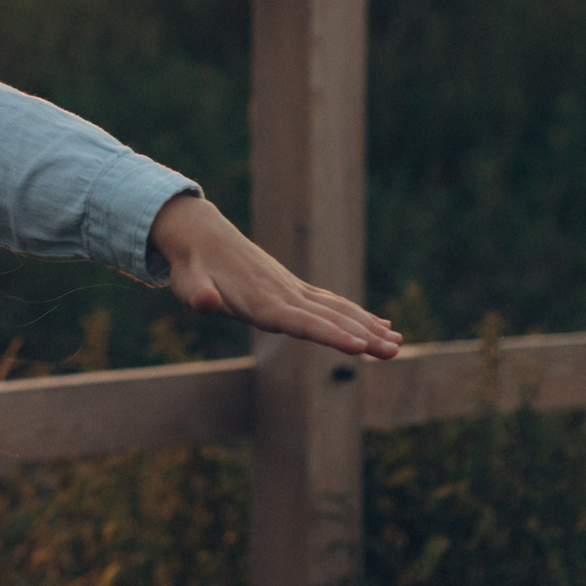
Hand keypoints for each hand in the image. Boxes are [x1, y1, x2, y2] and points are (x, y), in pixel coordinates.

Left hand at [147, 194, 400, 358]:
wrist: (200, 233)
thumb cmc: (191, 266)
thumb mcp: (187, 282)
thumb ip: (198, 294)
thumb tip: (204, 301)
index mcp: (261, 301)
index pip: (302, 322)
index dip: (332, 336)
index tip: (361, 347)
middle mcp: (283, 294)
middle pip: (330, 318)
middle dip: (364, 336)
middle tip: (396, 352)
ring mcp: (291, 289)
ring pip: (338, 309)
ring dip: (368, 327)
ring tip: (398, 344)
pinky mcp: (292, 288)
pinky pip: (331, 303)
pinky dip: (357, 315)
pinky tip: (380, 325)